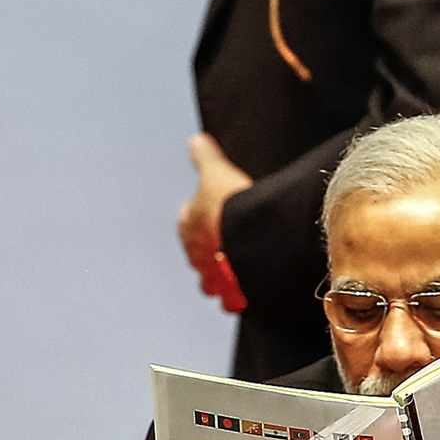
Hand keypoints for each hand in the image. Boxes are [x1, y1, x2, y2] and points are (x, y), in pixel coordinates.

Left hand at [177, 134, 253, 311]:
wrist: (252, 238)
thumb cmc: (230, 206)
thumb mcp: (217, 172)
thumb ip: (205, 157)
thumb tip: (196, 141)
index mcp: (188, 225)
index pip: (188, 221)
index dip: (200, 218)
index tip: (214, 215)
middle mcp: (195, 254)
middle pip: (199, 254)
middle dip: (211, 250)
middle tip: (227, 245)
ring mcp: (212, 276)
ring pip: (211, 280)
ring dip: (221, 276)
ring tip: (235, 273)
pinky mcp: (231, 294)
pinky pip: (232, 298)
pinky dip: (238, 295)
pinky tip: (249, 291)